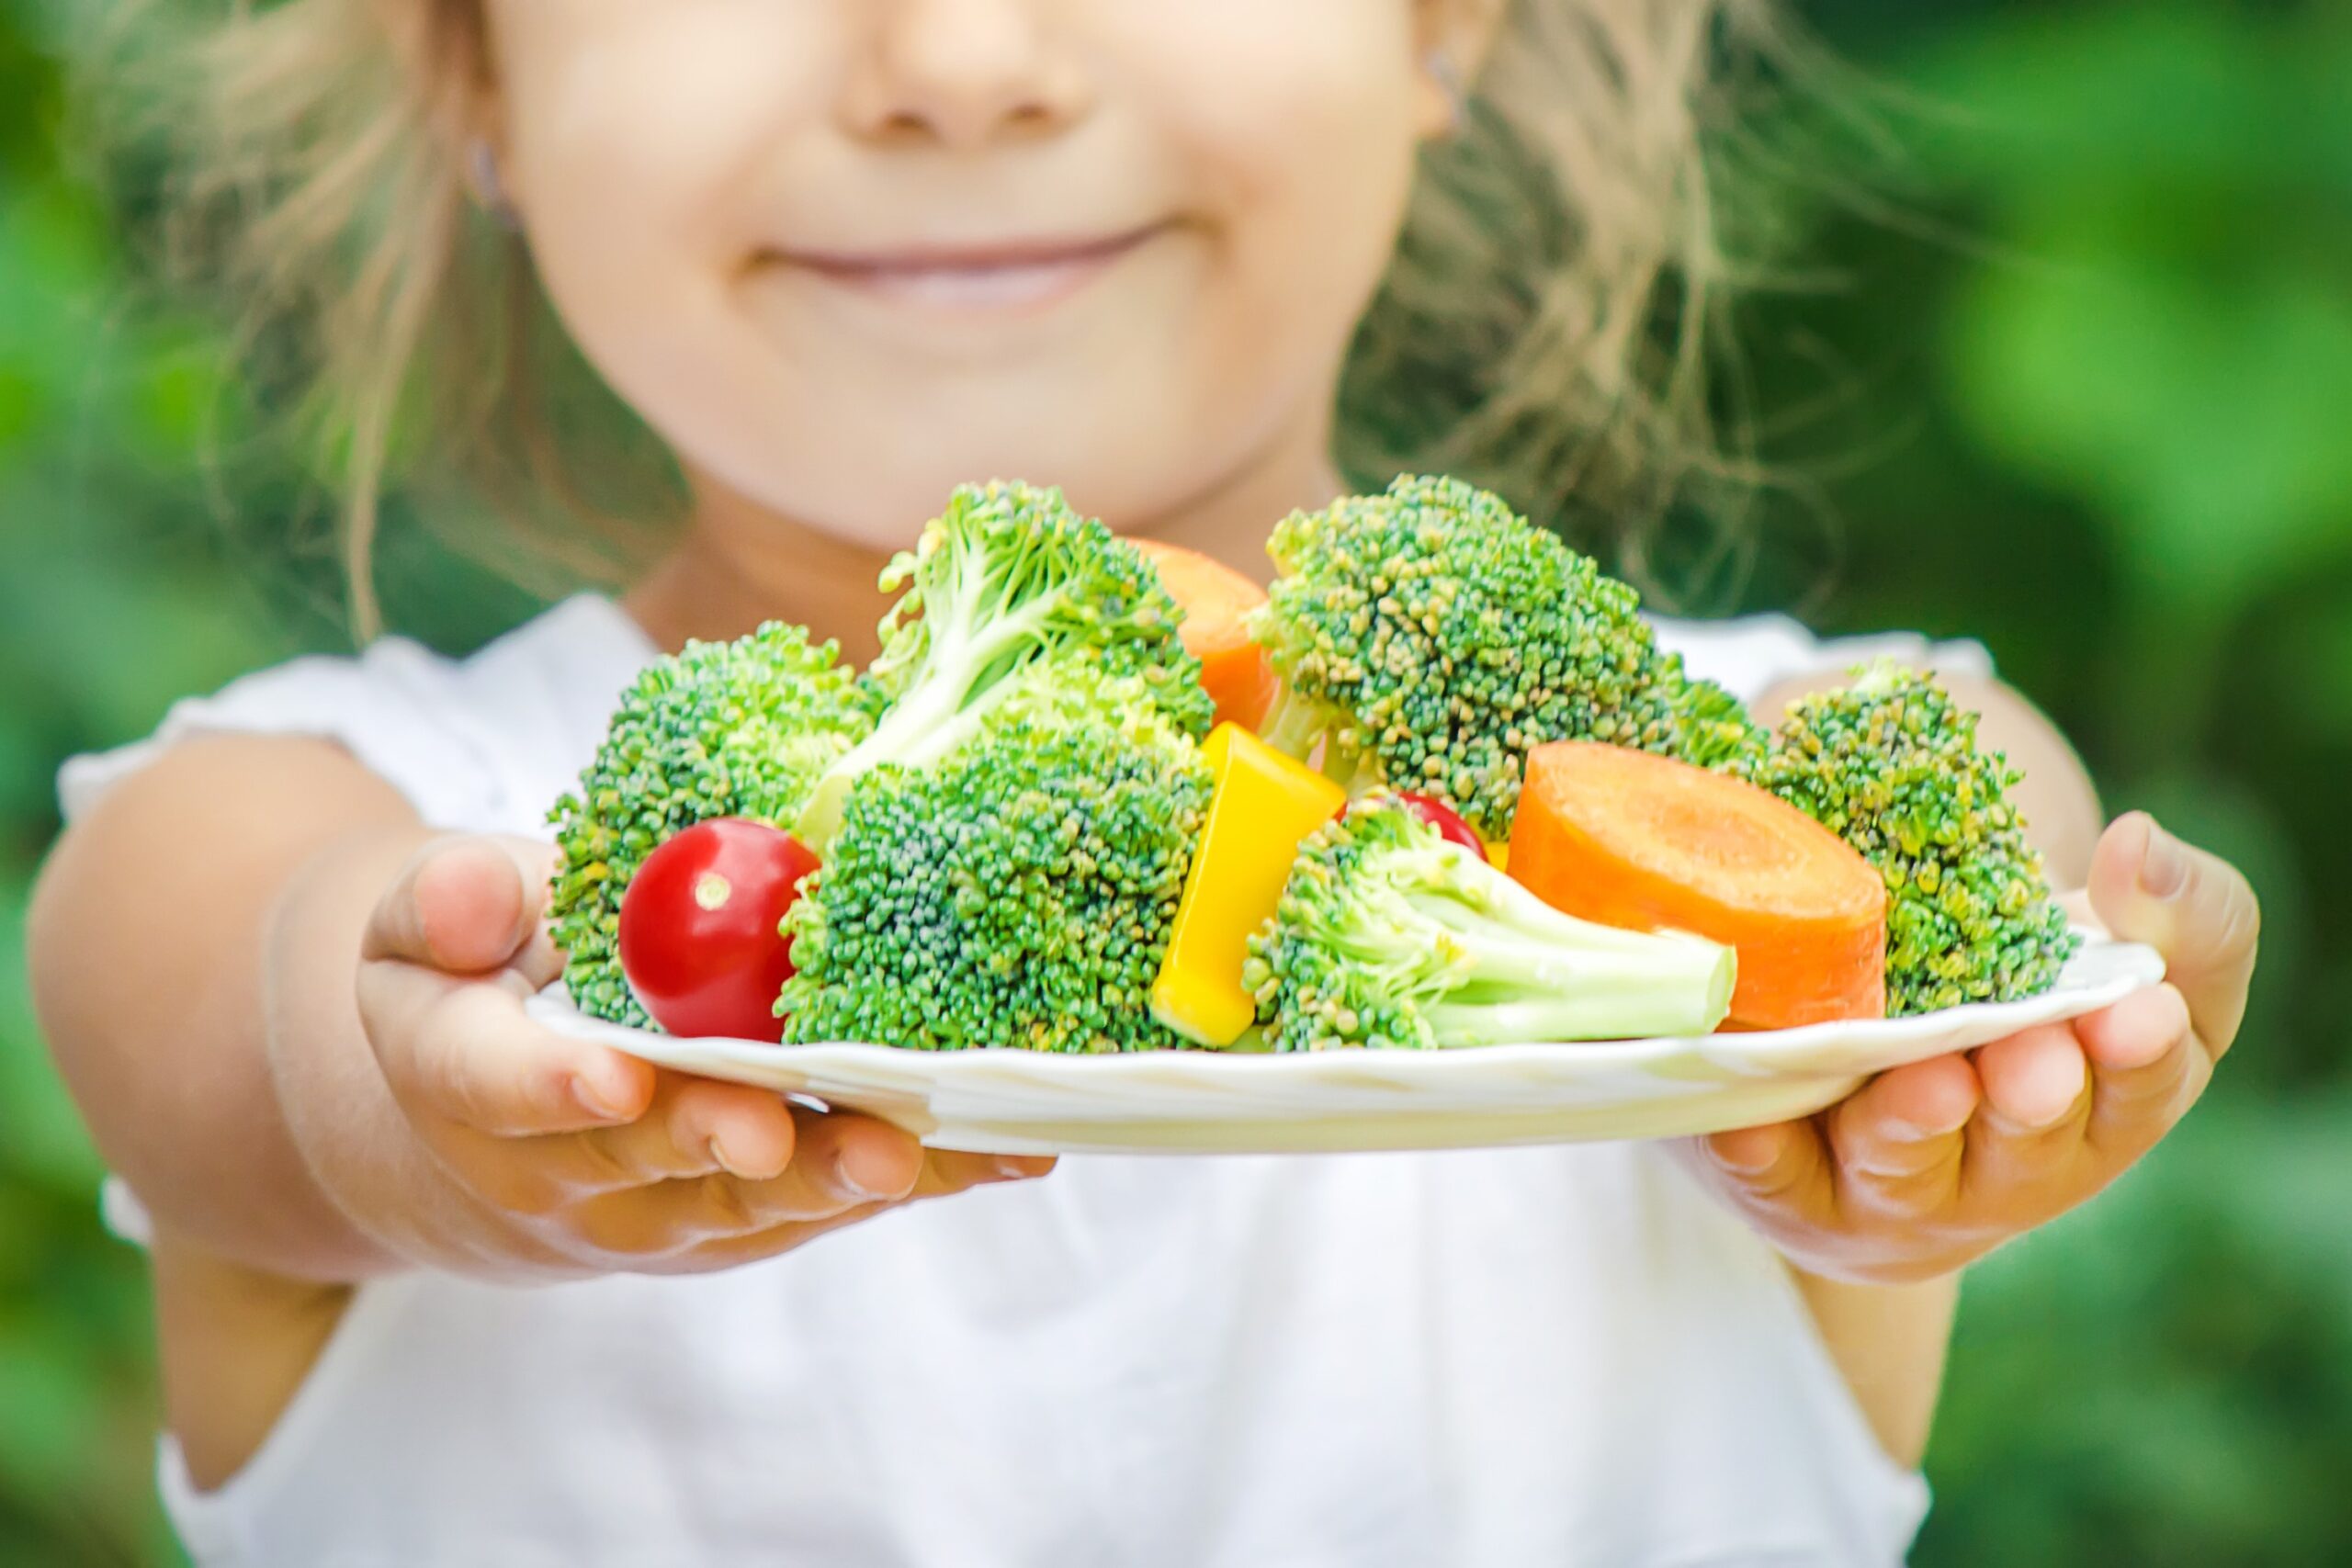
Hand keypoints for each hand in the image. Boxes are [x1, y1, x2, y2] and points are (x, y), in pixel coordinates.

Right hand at [351, 836, 1049, 1278]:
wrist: (494, 1119)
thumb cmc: (481, 982)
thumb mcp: (433, 921)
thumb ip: (448, 901)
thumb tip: (468, 901)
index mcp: (466, 1077)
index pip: (496, 1086)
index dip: (553, 1085)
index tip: (615, 1075)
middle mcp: (562, 1169)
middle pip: (646, 1159)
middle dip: (720, 1140)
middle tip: (777, 1132)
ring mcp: (663, 1209)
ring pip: (754, 1201)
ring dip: (836, 1176)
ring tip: (913, 1151)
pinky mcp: (751, 1219)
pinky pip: (833, 1202)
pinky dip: (922, 1177)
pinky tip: (1003, 1150)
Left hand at [1688, 812, 2257, 1284]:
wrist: (1878, 1036)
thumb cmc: (2023, 991)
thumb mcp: (2122, 947)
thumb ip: (2172, 906)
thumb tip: (2138, 842)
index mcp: (2101, 1111)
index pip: (2137, 1093)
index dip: (2137, 1055)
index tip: (2137, 1009)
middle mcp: (2004, 1169)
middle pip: (2023, 1148)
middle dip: (2028, 1102)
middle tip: (2029, 1061)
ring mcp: (1895, 1188)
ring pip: (1903, 1168)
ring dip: (1912, 1127)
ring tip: (1926, 1083)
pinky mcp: (1793, 1191)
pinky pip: (1778, 1181)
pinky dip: (1766, 1156)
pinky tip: (1753, 1125)